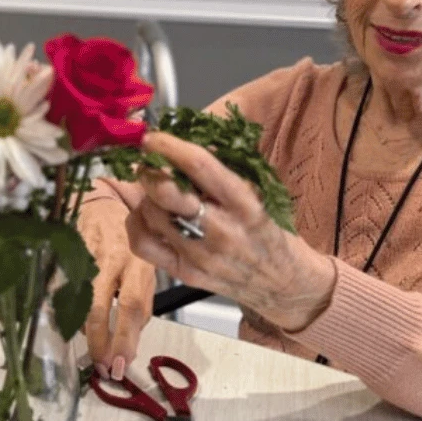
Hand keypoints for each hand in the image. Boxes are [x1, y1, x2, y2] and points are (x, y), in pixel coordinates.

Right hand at [79, 188, 155, 379]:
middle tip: (101, 367)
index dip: (127, 337)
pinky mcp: (66, 253)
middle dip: (101, 341)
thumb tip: (131, 342)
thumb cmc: (127, 242)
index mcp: (138, 264)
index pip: (134, 306)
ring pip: (79, 299)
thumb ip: (140, 302)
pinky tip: (70, 321)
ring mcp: (87, 255)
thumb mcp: (144, 268)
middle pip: (103, 305)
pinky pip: (62, 287)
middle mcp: (114, 259)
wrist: (101, 203)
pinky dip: (65, 308)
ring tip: (91, 349)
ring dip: (84, 329)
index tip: (122, 364)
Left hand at [127, 132, 336, 332]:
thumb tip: (185, 144)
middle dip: (149, 171)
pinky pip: (142, 243)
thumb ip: (225, 169)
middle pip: (165, 192)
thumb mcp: (260, 194)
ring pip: (150, 214)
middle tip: (148, 163)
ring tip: (154, 190)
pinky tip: (148, 215)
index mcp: (245, 204)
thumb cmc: (271, 231)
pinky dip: (137, 223)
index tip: (152, 136)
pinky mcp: (184, 273)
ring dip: (145, 196)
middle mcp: (220, 231)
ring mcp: (199, 255)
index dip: (169, 146)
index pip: (199, 166)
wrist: (283, 284)